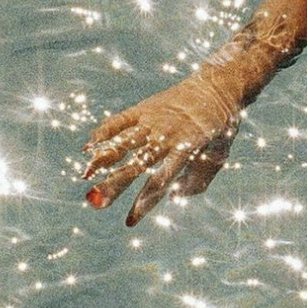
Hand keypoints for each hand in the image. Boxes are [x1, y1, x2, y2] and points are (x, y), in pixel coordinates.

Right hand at [83, 73, 241, 225]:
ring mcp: (153, 121)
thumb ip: (197, 182)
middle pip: (136, 164)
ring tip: (86, 176)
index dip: (144, 204)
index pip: (160, 182)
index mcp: (186, 149)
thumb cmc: (220, 128)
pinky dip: (103, 133)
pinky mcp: (143, 108)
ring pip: (123, 142)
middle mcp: (166, 135)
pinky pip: (119, 121)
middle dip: (115, 184)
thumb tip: (172, 197)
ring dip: (103, 160)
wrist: (218, 85)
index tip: (129, 222)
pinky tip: (87, 148)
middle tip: (96, 202)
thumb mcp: (218, 157)